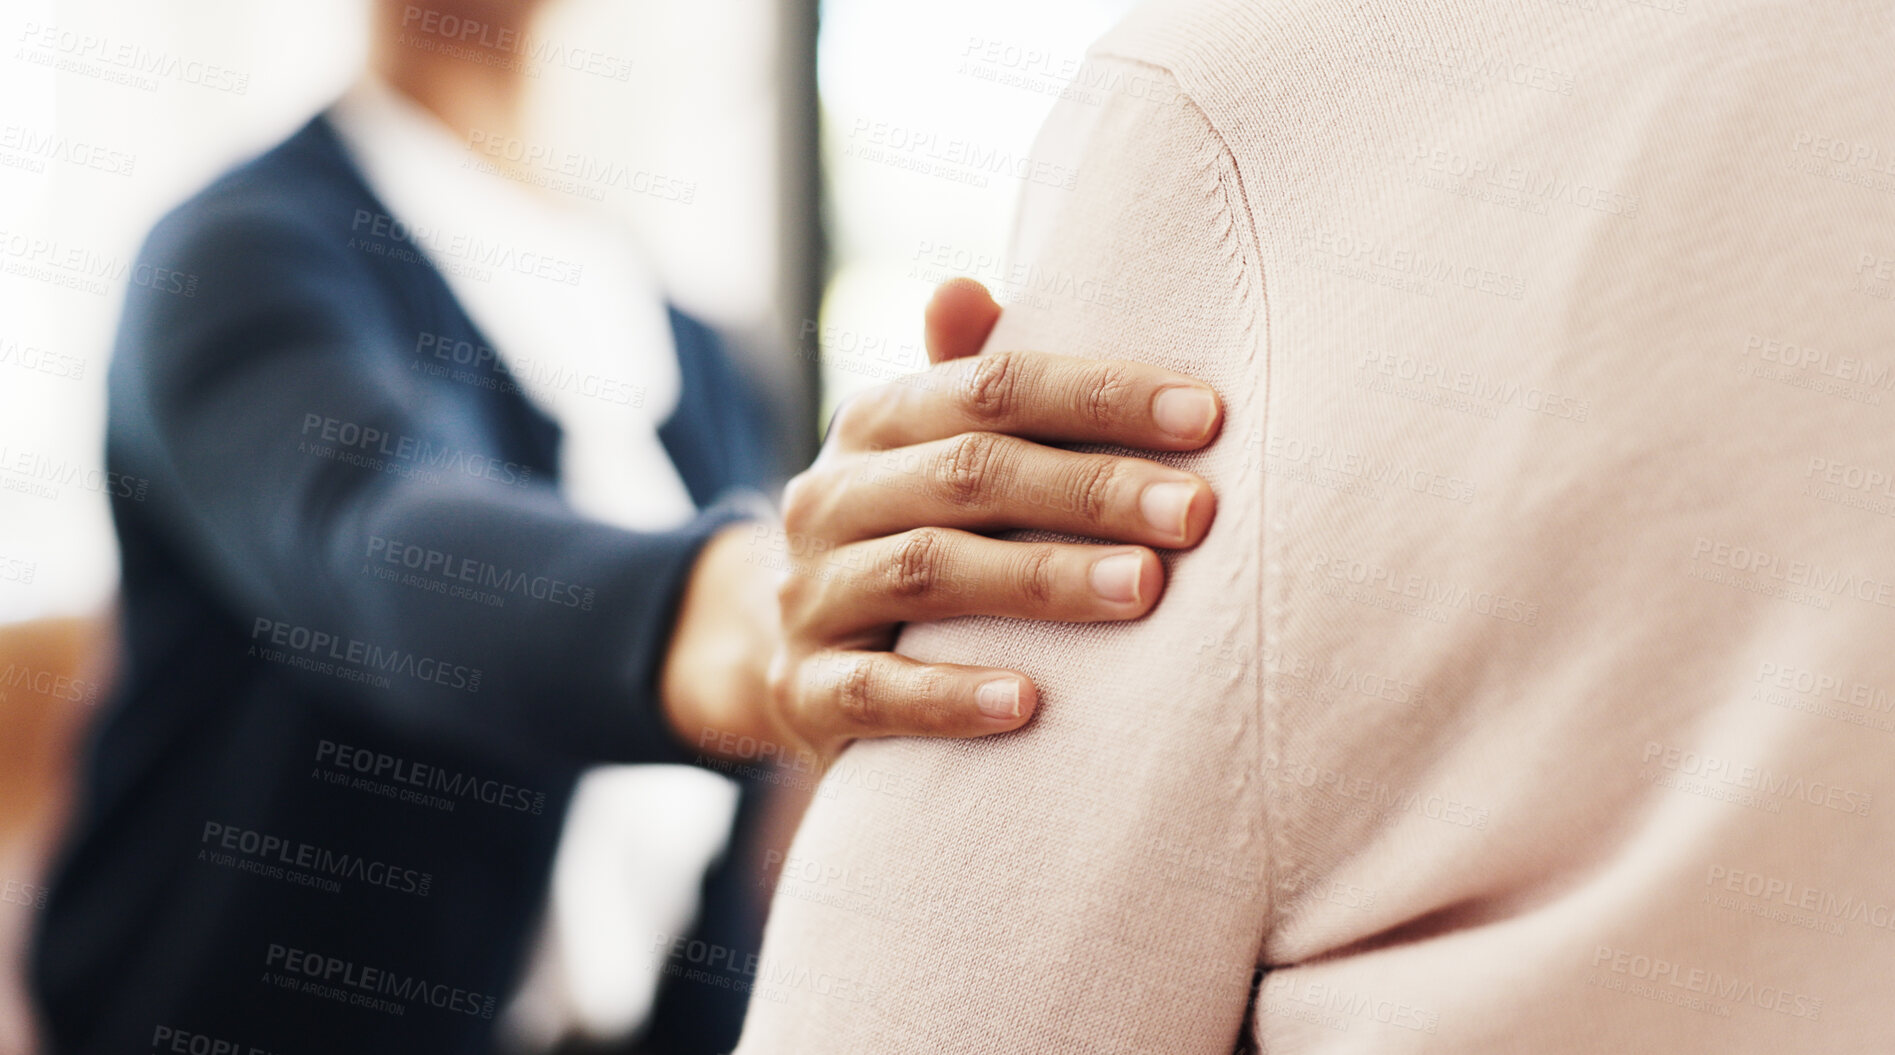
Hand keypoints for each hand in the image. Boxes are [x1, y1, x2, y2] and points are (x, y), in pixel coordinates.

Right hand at [746, 278, 1222, 763]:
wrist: (794, 665)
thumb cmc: (910, 540)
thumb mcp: (931, 458)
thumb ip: (971, 390)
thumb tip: (963, 287)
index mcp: (873, 423)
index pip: (990, 387)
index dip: (1099, 395)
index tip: (1207, 416)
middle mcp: (832, 498)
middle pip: (969, 473)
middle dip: (1092, 489)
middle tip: (1194, 513)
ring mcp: (812, 596)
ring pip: (928, 572)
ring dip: (1042, 579)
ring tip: (1142, 588)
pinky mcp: (805, 693)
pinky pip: (876, 693)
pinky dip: (951, 697)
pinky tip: (1029, 704)